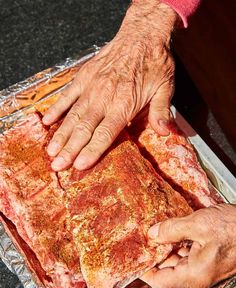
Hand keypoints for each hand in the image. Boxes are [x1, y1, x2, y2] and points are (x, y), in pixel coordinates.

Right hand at [43, 0, 177, 170]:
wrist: (142, 35)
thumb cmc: (155, 63)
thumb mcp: (165, 87)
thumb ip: (161, 111)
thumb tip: (165, 132)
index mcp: (124, 104)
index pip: (105, 133)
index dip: (91, 151)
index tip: (79, 165)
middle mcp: (104, 98)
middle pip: (84, 129)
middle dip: (70, 149)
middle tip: (57, 166)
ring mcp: (91, 87)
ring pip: (73, 115)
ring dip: (61, 135)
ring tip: (51, 151)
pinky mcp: (84, 76)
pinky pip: (67, 95)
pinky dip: (57, 109)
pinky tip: (47, 122)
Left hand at [140, 204, 235, 287]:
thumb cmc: (235, 229)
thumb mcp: (198, 224)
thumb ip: (171, 230)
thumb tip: (152, 234)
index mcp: (194, 274)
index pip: (159, 280)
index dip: (144, 270)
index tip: (133, 258)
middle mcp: (199, 276)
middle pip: (168, 270)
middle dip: (155, 254)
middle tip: (143, 238)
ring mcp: (206, 269)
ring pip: (178, 261)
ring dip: (167, 247)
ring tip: (157, 231)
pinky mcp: (211, 259)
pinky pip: (189, 255)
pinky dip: (180, 244)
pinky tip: (174, 230)